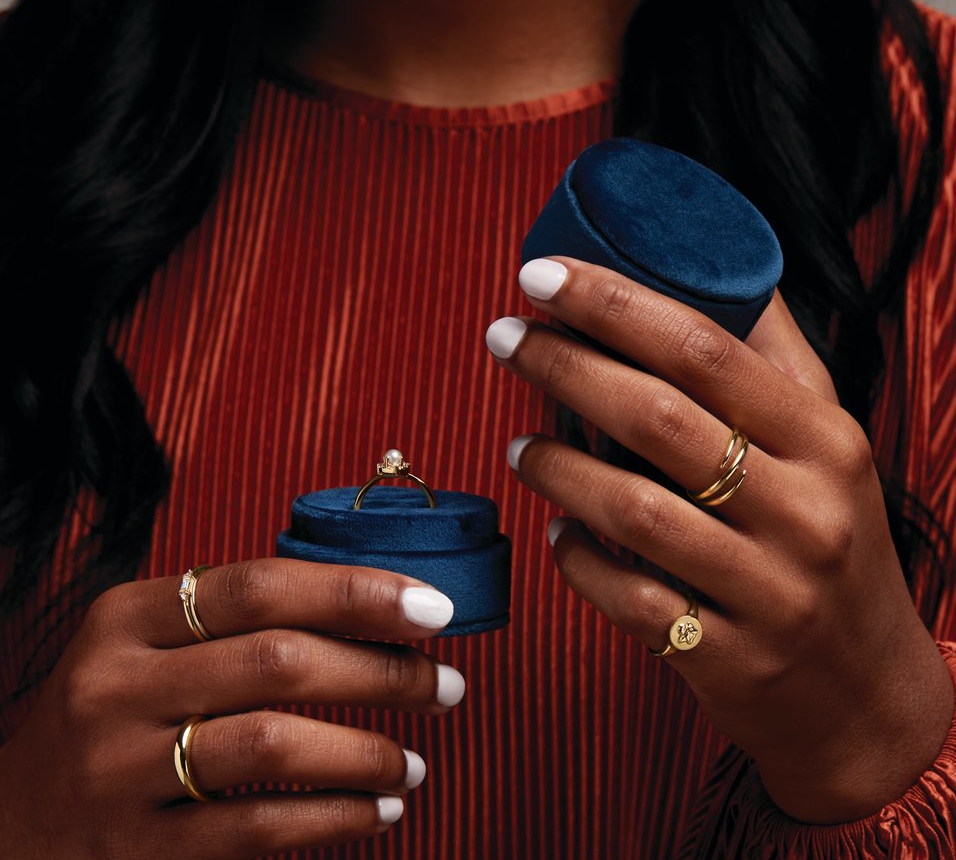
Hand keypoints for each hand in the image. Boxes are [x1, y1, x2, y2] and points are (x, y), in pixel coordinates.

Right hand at [0, 560, 464, 857]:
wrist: (9, 824)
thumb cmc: (116, 713)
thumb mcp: (149, 647)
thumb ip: (236, 624)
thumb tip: (376, 612)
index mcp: (128, 616)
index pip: (263, 586)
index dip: (358, 592)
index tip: (434, 608)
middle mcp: (117, 685)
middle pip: (280, 660)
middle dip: (384, 672)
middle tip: (447, 686)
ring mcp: (120, 771)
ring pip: (275, 745)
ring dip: (367, 752)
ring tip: (417, 762)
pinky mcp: (135, 850)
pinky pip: (257, 829)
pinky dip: (334, 818)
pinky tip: (379, 810)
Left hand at [486, 256, 953, 823]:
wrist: (869, 692)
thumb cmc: (834, 540)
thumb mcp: (829, 444)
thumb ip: (776, 358)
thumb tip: (725, 262)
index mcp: (825, 440)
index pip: (704, 349)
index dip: (613, 304)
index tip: (542, 274)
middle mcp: (803, 512)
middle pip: (656, 418)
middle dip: (564, 366)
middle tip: (505, 338)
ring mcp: (769, 592)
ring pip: (633, 510)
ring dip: (557, 466)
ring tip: (520, 442)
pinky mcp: (730, 660)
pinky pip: (629, 600)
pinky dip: (578, 559)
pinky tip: (557, 530)